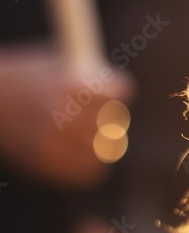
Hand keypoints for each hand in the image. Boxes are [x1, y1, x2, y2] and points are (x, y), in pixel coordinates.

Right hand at [0, 43, 134, 187]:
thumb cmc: (23, 75)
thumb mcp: (53, 60)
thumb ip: (89, 72)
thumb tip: (121, 90)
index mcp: (71, 83)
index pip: (121, 91)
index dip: (118, 90)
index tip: (112, 92)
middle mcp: (65, 112)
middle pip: (115, 121)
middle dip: (111, 117)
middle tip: (104, 117)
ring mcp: (55, 139)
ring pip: (106, 149)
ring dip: (103, 143)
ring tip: (94, 136)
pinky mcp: (45, 161)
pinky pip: (90, 172)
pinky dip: (93, 165)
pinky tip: (86, 155)